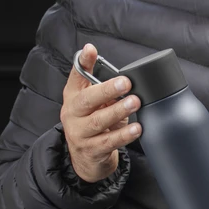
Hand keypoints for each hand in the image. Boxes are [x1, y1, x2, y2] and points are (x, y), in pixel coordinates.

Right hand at [60, 43, 141, 182]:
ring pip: (98, 121)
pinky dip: (124, 135)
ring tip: (135, 103)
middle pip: (87, 100)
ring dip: (118, 111)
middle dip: (107, 90)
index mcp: (73, 98)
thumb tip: (115, 67)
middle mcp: (72, 114)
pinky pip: (109, 142)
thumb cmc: (93, 124)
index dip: (82, 62)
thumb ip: (101, 85)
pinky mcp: (91, 150)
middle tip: (127, 83)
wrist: (86, 159)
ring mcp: (80, 134)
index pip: (75, 77)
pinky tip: (137, 129)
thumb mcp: (93, 103)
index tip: (91, 50)